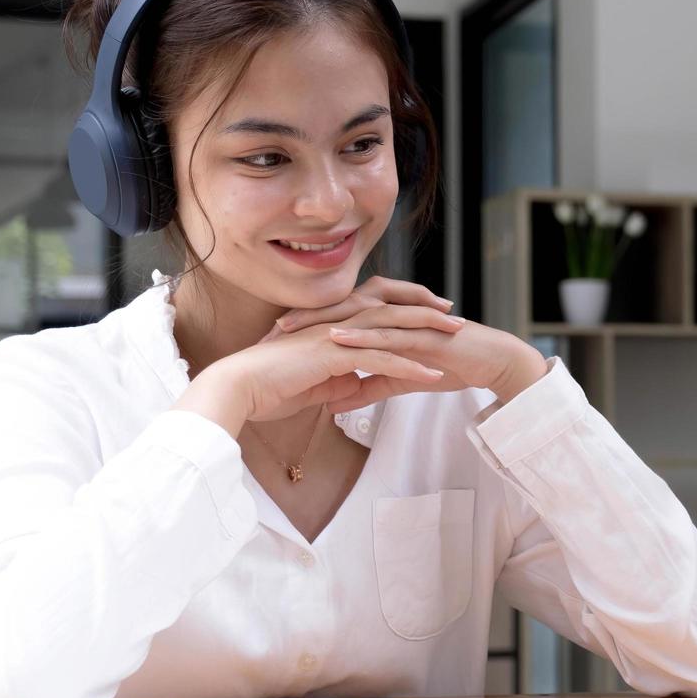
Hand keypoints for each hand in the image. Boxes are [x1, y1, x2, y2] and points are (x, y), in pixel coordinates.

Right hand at [180, 278, 460, 429]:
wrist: (239, 389)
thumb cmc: (269, 388)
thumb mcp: (313, 386)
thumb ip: (337, 381)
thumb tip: (356, 386)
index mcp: (331, 326)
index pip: (375, 308)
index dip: (403, 308)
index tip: (430, 313)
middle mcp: (337, 323)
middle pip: (390, 309)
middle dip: (425, 311)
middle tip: (455, 316)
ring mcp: (337, 336)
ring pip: (391, 329)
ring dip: (427, 333)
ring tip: (457, 339)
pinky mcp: (336, 355)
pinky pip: (381, 359)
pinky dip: (410, 366)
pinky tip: (433, 374)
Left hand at [274, 277, 546, 410]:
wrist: (492, 361)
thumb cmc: (450, 365)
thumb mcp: (401, 380)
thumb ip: (367, 388)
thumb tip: (333, 406)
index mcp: (386, 320)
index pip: (340, 318)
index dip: (308, 327)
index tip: (274, 338)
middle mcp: (393, 313)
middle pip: (341, 310)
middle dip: (305, 317)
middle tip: (270, 328)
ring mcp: (407, 320)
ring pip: (358, 317)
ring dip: (322, 321)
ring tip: (291, 330)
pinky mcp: (421, 332)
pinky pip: (386, 332)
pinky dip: (360, 335)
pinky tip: (336, 339)